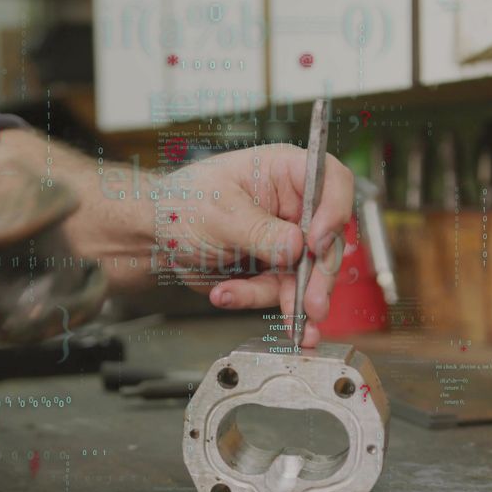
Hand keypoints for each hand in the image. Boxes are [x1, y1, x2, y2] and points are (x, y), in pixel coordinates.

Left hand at [164, 145, 352, 346]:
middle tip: (313, 305)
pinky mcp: (274, 269)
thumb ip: (261, 232)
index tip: (317, 244)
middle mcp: (293, 205)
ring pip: (307, 274)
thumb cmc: (183, 204)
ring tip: (280, 319)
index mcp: (284, 172)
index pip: (331, 181)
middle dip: (320, 276)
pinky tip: (227, 295)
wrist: (156, 236)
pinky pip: (278, 290)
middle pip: (328, 238)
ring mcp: (286, 240)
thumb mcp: (220, 214)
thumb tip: (297, 247)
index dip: (335, 210)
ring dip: (291, 299)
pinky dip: (254, 298)